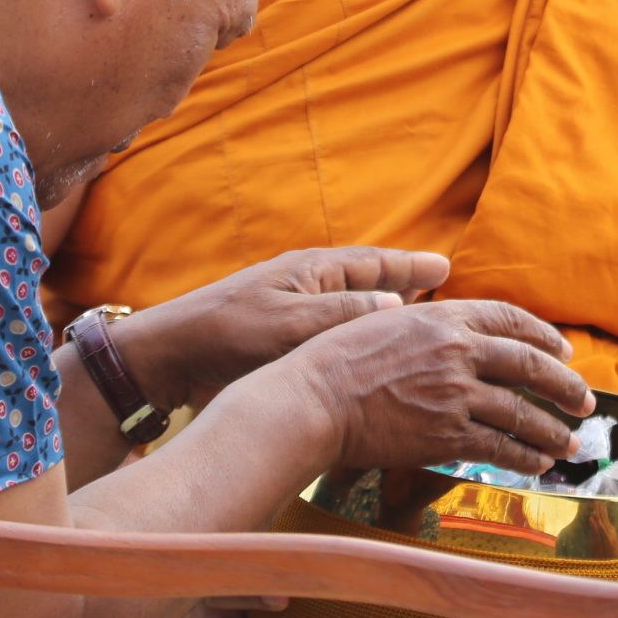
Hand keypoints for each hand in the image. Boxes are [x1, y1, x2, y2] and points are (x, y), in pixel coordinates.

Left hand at [113, 247, 450, 411]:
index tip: (446, 267)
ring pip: (355, 305)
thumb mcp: (288, 323)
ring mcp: (296, 308)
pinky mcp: (284, 335)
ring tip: (419, 319)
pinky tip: (371, 349)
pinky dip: (361, 332)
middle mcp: (309, 283)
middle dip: (406, 283)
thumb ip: (342, 313)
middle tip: (445, 291)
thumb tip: (398, 304)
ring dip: (386, 309)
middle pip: (371, 280)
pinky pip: (337, 328)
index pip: (376, 262)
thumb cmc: (226, 333)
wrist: (171, 355)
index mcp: (313, 269)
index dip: (413, 267)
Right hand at [280, 300, 594, 474]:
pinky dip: (524, 455)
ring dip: (552, 428)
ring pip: (521, 411)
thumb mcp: (383, 319)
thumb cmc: (334, 360)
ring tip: (569, 441)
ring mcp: (454, 393)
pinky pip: (499, 445)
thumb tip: (451, 326)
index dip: (542, 335)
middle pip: (529, 365)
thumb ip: (425, 322)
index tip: (563, 350)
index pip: (509, 320)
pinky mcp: (445, 434)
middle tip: (584, 400)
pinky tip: (538, 463)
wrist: (312, 400)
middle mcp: (457, 351)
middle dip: (564, 385)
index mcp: (443, 317)